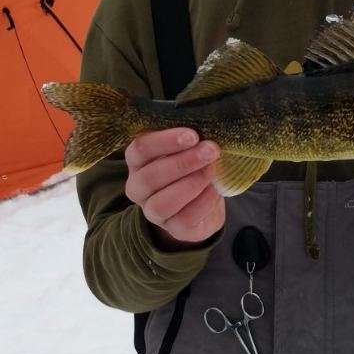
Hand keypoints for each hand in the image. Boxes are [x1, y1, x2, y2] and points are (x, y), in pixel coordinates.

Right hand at [125, 128, 225, 249]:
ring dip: (191, 184)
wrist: (206, 201)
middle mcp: (138, 187)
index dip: (165, 141)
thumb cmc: (192, 166)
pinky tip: (215, 190)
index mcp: (137, 161)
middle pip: (149, 177)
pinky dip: (203, 202)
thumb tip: (206, 125)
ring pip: (162, 203)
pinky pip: (185, 218)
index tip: (192, 135)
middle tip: (210, 150)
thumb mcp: (187, 148)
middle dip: (183, 162)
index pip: (140, 149)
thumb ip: (189, 138)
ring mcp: (153, 211)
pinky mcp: (174, 229)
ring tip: (212, 170)